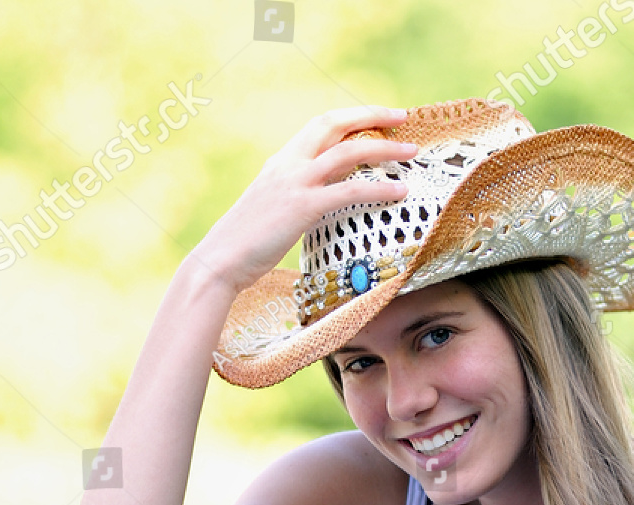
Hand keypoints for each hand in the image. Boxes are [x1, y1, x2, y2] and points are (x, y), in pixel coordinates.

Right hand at [188, 106, 418, 295]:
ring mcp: (295, 183)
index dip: (350, 118)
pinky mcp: (302, 207)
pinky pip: (349, 190)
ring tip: (412, 151)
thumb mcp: (272, 210)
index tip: (375, 118)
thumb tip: (322, 202)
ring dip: (384, 148)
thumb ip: (296, 198)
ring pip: (347, 152)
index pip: (320, 127)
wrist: (220, 260)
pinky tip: (400, 191)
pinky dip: (380, 188)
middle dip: (370, 115)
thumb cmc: (245, 245)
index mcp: (281, 162)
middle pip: (333, 123)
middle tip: (401, 116)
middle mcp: (288, 163)